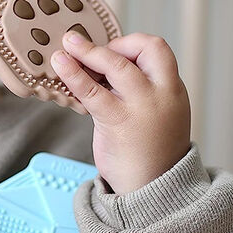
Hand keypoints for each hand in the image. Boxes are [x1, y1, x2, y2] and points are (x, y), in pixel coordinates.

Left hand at [51, 31, 190, 194]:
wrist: (153, 189)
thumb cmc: (150, 151)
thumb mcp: (158, 113)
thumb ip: (138, 90)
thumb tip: (102, 68)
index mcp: (173, 89)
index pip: (157, 50)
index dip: (132, 44)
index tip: (113, 51)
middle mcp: (162, 94)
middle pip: (145, 49)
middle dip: (115, 43)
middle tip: (90, 47)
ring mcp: (141, 106)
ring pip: (116, 65)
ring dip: (88, 51)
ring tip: (67, 44)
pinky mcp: (116, 121)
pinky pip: (91, 90)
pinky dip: (73, 73)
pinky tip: (60, 64)